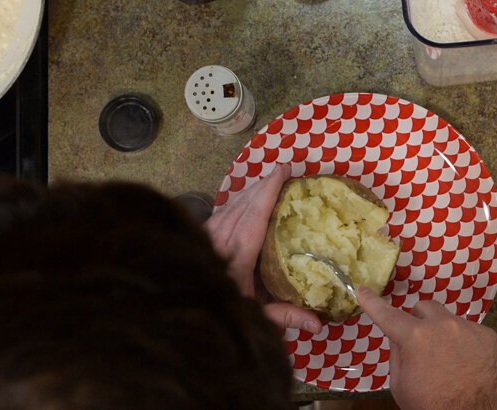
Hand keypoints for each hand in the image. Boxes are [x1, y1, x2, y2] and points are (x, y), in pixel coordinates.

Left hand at [205, 165, 320, 333]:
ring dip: (251, 191)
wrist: (175, 313)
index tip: (284, 170)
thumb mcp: (254, 319)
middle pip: (244, 203)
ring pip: (231, 205)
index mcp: (237, 257)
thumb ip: (285, 318)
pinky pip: (222, 212)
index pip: (255, 214)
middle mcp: (220, 240)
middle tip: (284, 171)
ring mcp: (207, 237)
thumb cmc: (218, 317)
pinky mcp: (200, 238)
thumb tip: (320, 325)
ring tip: (269, 181)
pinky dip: (237, 201)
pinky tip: (246, 200)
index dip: (270, 190)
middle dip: (264, 185)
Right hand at [357, 287, 496, 409]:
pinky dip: (466, 345)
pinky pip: (471, 332)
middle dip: (419, 321)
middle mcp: (443, 325)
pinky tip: (468, 365)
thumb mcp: (402, 386)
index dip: (372, 303)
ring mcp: (469, 328)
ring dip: (444, 334)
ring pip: (450, 320)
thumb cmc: (433, 406)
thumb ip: (398, 355)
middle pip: (424, 308)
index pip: (388, 315)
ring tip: (449, 361)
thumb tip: (400, 339)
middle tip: (421, 342)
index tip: (363, 290)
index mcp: (416, 338)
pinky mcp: (489, 335)